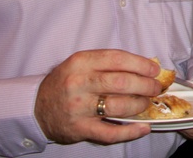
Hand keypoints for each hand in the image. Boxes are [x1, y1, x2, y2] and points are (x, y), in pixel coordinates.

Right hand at [34, 49, 161, 144]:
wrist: (37, 107)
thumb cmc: (66, 82)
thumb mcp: (82, 64)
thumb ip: (108, 63)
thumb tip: (144, 66)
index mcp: (81, 62)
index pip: (117, 59)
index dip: (141, 64)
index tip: (154, 69)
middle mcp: (79, 83)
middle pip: (121, 82)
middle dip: (145, 85)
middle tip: (155, 87)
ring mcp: (79, 108)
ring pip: (118, 106)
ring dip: (139, 104)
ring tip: (147, 102)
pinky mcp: (80, 129)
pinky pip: (110, 133)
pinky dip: (131, 131)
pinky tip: (143, 127)